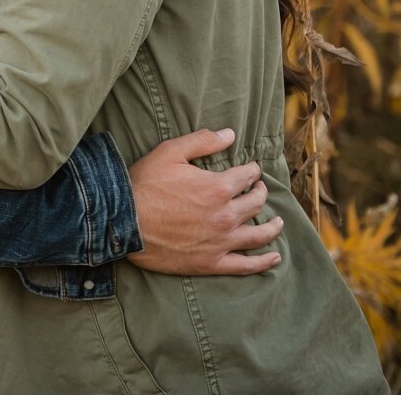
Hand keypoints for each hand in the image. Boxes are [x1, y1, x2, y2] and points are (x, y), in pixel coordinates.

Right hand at [124, 128, 284, 276]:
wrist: (122, 223)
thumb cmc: (144, 185)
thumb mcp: (171, 152)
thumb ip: (203, 141)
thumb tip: (231, 134)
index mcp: (218, 187)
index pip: (247, 176)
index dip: (251, 171)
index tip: (251, 170)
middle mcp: (225, 215)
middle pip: (255, 203)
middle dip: (260, 193)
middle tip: (259, 190)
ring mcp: (220, 241)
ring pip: (258, 234)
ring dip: (271, 226)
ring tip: (278, 222)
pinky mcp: (211, 263)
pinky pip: (245, 265)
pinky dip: (262, 262)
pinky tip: (274, 257)